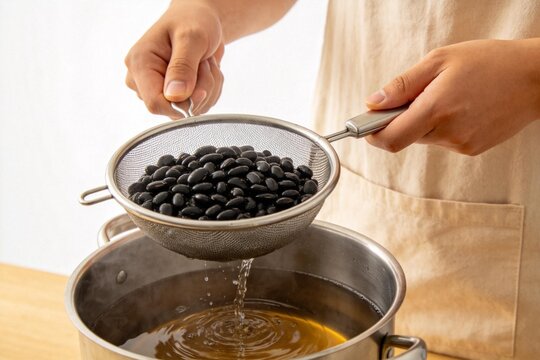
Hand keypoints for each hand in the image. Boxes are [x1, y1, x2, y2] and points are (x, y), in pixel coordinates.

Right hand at [125, 1, 224, 118]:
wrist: (200, 19)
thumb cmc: (193, 20)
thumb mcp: (192, 38)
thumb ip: (183, 67)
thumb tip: (175, 96)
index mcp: (140, 64)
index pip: (155, 104)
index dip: (182, 104)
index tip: (201, 89)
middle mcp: (143, 81)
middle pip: (175, 108)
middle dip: (200, 90)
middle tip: (204, 64)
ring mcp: (158, 89)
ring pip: (189, 110)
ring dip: (208, 89)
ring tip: (205, 63)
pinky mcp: (172, 95)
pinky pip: (197, 107)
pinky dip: (210, 91)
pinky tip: (205, 70)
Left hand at [365, 39, 539, 154]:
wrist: (535, 77)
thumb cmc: (489, 62)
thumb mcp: (440, 60)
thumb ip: (402, 85)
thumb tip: (373, 103)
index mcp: (437, 109)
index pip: (391, 139)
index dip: (372, 134)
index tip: (366, 124)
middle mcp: (449, 133)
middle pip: (405, 137)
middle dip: (401, 119)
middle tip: (418, 95)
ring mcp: (462, 144)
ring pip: (424, 138)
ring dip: (424, 121)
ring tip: (447, 97)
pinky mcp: (472, 149)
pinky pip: (443, 140)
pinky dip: (442, 126)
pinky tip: (461, 108)